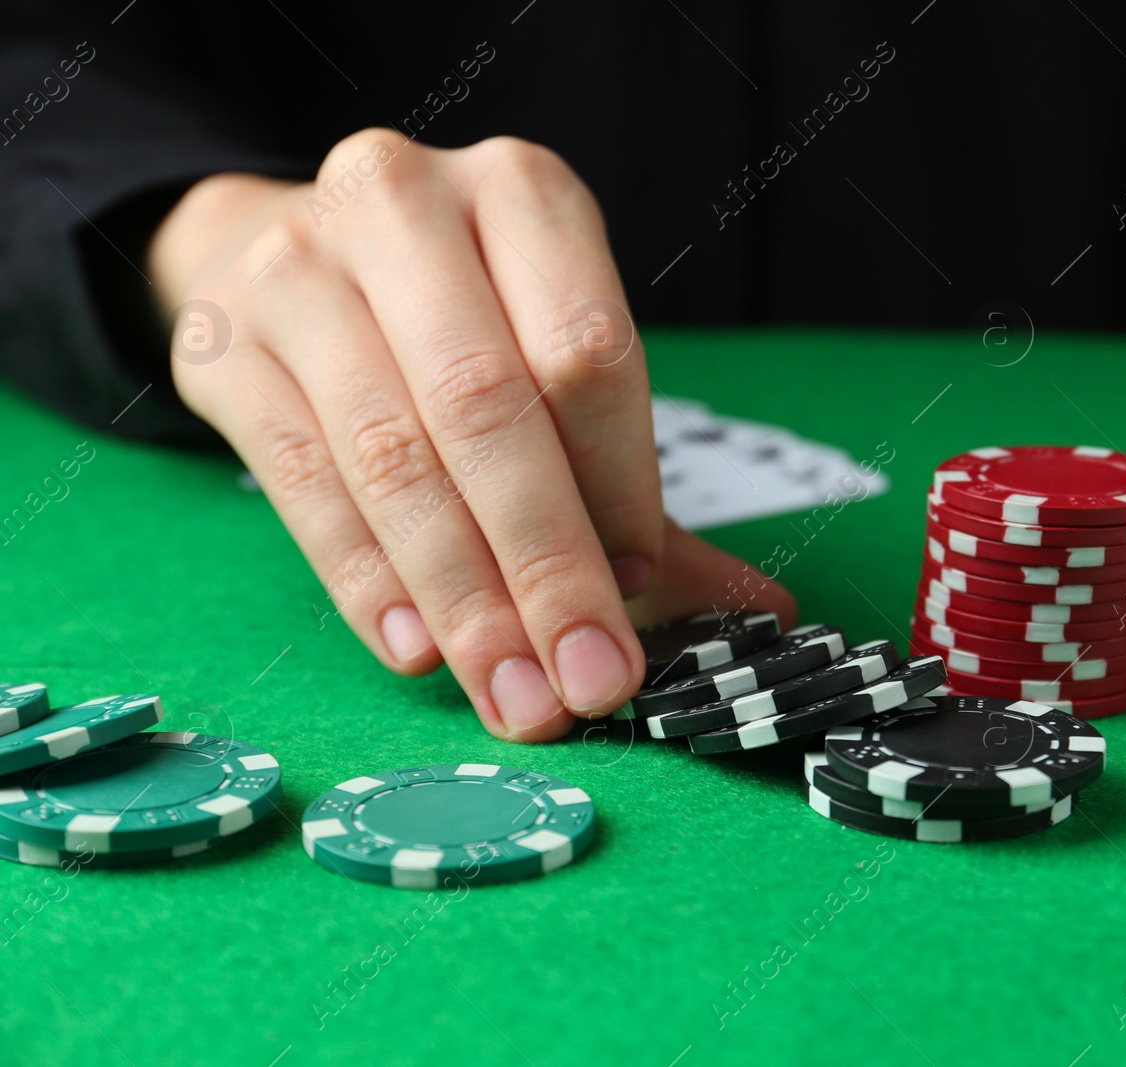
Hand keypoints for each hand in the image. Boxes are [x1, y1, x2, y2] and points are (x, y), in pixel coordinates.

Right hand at [150, 131, 793, 741]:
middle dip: (545, 564)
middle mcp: (402, 203)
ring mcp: (295, 265)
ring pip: (390, 456)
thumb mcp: (551, 355)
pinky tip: (421, 650)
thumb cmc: (459, 323)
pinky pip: (301, 485)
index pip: (585, 350)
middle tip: (588, 680)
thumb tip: (764, 612)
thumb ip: (637, 484)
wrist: (281, 254)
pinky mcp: (220, 342)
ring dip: (463, 600)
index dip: (617, 484)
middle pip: (485, 406)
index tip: (640, 590)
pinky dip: (368, 582)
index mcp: (521, 192)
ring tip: (515, 695)